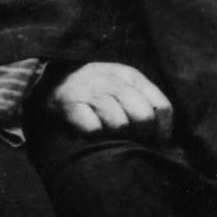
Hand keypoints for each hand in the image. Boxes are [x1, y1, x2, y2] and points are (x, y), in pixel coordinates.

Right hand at [44, 61, 174, 142]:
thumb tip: (163, 138)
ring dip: (118, 136)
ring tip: (110, 135)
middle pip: (143, 116)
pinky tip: (92, 132)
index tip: (155, 141)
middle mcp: (112, 80)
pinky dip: (96, 136)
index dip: (162, 130)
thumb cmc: (97, 91)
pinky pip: (94, 129)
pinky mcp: (70, 103)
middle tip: (131, 140)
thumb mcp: (122, 88)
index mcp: (130, 75)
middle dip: (141, 135)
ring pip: (120, 124)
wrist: (52, 81)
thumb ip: (144, 104)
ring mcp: (90, 90)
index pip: (162, 106)